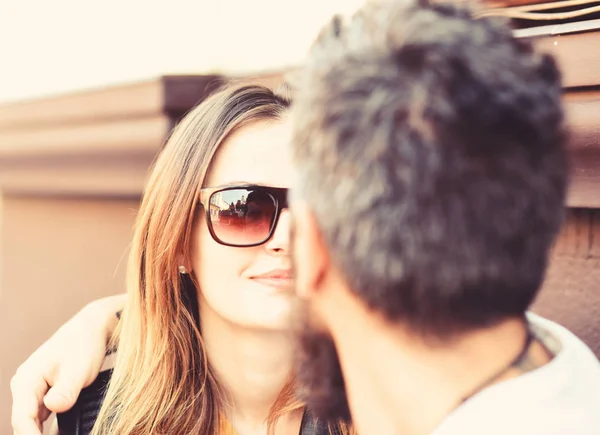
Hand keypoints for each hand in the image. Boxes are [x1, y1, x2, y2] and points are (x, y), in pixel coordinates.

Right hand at [10, 294, 124, 434]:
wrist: (91, 330)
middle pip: (24, 423)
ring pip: (33, 422)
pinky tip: (61, 433)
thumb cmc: (83, 345)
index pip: (22, 418)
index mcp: (27, 380)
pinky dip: (48, 428)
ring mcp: (34, 391)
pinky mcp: (45, 393)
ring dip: (41, 433)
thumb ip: (65, 390)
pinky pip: (42, 417)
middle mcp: (25, 387)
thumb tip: (53, 407)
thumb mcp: (78, 369)